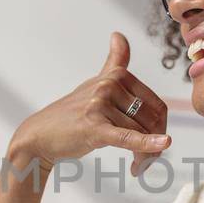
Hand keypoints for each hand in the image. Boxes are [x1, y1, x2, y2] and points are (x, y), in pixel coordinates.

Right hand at [9, 32, 170, 175]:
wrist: (40, 135)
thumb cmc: (72, 112)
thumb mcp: (95, 83)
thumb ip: (113, 62)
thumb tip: (118, 34)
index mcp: (116, 76)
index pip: (156, 105)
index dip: (160, 127)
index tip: (155, 144)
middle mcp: (109, 86)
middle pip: (151, 120)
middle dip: (154, 144)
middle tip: (147, 161)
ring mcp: (100, 105)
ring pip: (140, 133)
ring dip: (144, 156)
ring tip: (137, 167)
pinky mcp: (93, 126)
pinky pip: (127, 136)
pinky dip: (146, 143)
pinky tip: (163, 145)